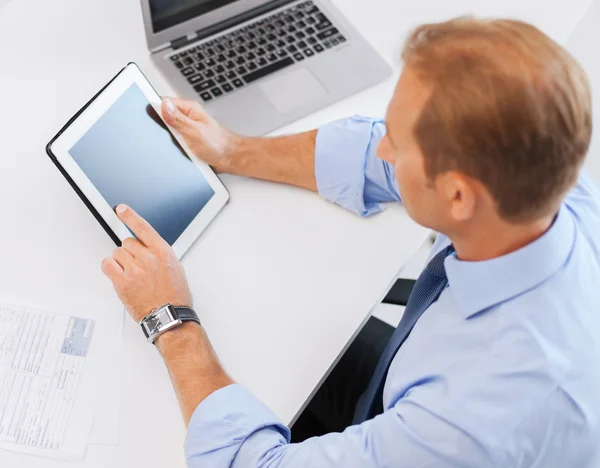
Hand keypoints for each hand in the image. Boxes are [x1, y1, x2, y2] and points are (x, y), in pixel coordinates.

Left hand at [101, 204, 192, 322]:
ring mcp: (134, 269)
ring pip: (117, 253)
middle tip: (137, 265)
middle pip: (127, 242)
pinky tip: (119, 274)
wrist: (169, 315)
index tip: (121, 209)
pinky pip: (107, 264)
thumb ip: (159, 254)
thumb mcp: (175, 268)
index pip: (143, 227)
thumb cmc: (175, 295)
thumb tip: (147, 248)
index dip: (130, 216)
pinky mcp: (122, 282)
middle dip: (130, 252)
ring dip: (121, 261)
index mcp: (162, 251)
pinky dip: (110, 267)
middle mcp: (148, 257)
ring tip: (131, 274)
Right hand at [161, 97, 239, 171]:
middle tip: (172, 137)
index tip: (149, 117)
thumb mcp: (194, 131)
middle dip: (162, 127)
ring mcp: (187, 128)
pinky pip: (174, 141)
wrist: (229, 159)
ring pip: (168, 131)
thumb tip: (163, 105)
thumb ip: (177, 119)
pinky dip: (175, 146)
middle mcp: (188, 116)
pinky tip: (181, 151)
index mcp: (189, 109)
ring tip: (180, 146)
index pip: (164, 102)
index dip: (155, 108)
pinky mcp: (187, 139)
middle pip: (164, 117)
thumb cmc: (218, 145)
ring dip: (169, 139)